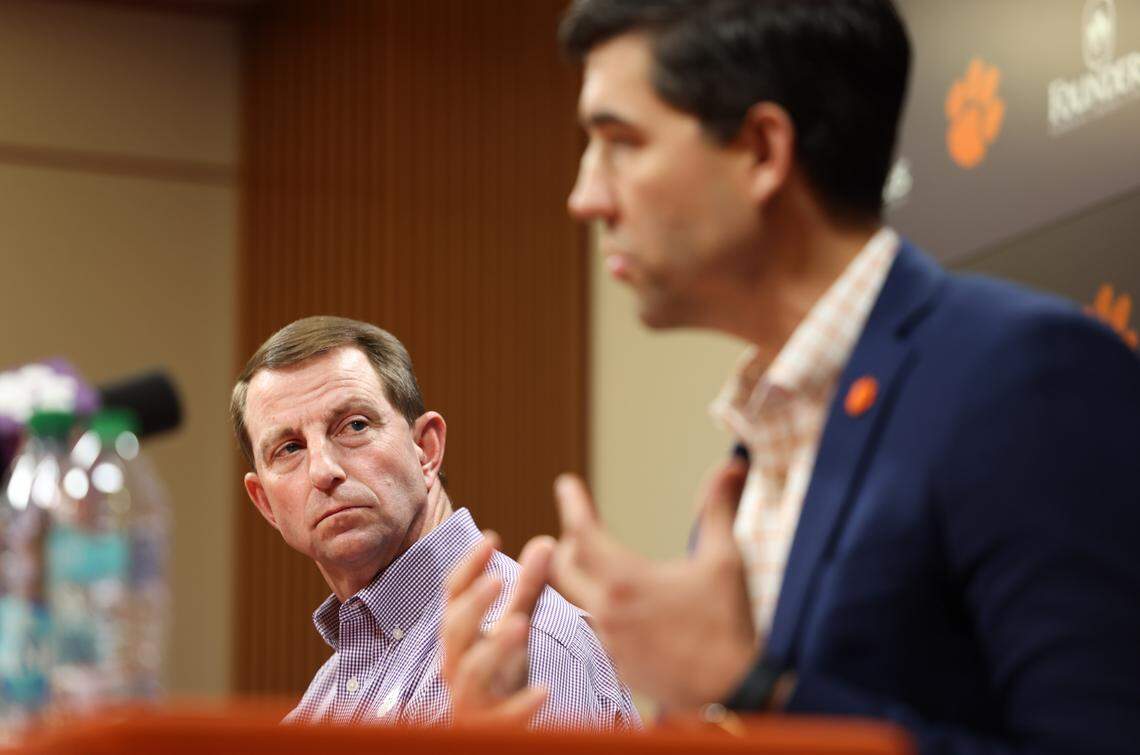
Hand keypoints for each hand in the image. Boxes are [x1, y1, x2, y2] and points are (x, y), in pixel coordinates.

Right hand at [441, 531, 553, 725]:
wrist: (493, 727)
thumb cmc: (501, 670)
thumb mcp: (514, 624)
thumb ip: (527, 588)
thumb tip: (545, 542)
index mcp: (460, 634)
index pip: (454, 595)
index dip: (469, 567)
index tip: (490, 537)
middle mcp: (456, 663)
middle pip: (454, 630)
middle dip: (473, 604)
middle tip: (497, 579)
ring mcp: (469, 697)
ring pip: (471, 672)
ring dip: (493, 647)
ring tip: (520, 624)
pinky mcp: (489, 727)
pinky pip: (501, 718)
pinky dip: (520, 704)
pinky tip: (544, 691)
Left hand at [549, 458, 758, 710]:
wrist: (735, 691)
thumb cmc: (728, 623)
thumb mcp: (725, 560)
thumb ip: (717, 509)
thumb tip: (730, 466)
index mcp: (626, 580)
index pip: (583, 532)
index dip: (573, 504)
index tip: (566, 484)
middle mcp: (607, 611)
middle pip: (563, 568)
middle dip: (568, 543)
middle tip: (580, 529)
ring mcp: (609, 642)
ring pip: (575, 601)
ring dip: (579, 579)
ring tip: (593, 566)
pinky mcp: (617, 667)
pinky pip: (594, 630)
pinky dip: (598, 610)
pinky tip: (615, 608)